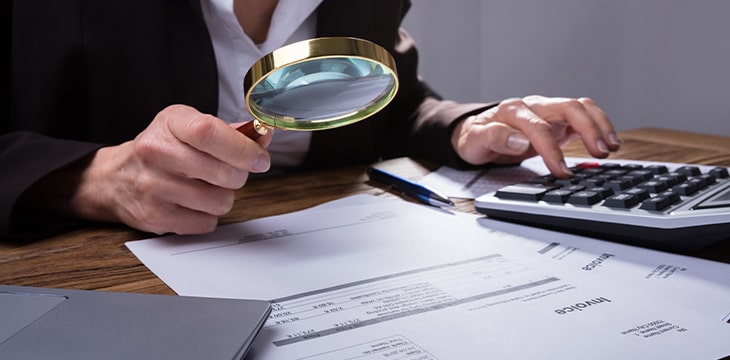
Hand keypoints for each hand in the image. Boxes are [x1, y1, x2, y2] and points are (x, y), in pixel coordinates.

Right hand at [68, 104, 272, 234]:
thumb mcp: (187, 126)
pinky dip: (207, 216)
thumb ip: (229, 132)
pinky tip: (192, 203)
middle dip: (238, 176)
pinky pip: (206, 223)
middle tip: (229, 173)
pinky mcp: (155, 216)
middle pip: (223, 172)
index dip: (243, 148)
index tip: (259, 158)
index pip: (210, 133)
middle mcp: (156, 152)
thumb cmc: (161, 148)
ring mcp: (153, 186)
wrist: (115, 178)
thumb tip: (264, 137)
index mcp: (170, 123)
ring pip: (219, 201)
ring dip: (222, 197)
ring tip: (206, 187)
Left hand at [451, 95, 621, 176]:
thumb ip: (495, 138)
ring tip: (611, 147)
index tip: (562, 171)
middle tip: (600, 152)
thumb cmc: (477, 138)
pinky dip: (599, 125)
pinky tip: (608, 142)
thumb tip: (520, 141)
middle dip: (588, 129)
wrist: (476, 132)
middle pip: (568, 107)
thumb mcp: (475, 141)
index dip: (551, 150)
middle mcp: (533, 106)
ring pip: (580, 107)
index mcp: (513, 110)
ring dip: (599, 124)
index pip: (538, 127)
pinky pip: (583, 115)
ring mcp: (548, 110)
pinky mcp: (558, 119)